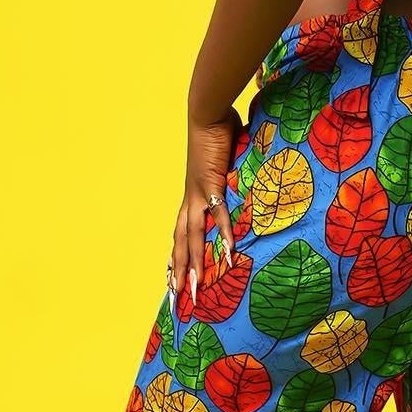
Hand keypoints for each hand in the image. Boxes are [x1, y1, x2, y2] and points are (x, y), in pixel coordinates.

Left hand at [168, 106, 242, 312]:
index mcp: (190, 196)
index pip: (180, 233)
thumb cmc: (215, 133)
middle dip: (179, 272)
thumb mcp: (220, 163)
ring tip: (194, 289)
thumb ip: (227, 177)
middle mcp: (189, 199)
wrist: (206, 113)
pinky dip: (225, 236)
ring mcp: (198, 194)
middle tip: (177, 298)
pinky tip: (230, 255)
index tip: (172, 278)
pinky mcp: (213, 185)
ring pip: (194, 237)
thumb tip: (238, 180)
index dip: (177, 256)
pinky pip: (220, 216)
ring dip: (194, 264)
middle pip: (181, 243)